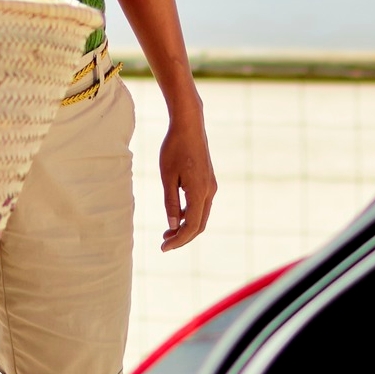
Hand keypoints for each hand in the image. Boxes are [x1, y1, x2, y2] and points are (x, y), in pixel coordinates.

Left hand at [158, 113, 216, 250]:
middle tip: (164, 243)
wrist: (189, 125)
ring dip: (186, 226)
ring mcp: (211, 186)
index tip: (163, 248)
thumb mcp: (167, 176)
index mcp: (199, 192)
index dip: (178, 240)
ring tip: (167, 233)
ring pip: (201, 216)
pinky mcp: (208, 181)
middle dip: (182, 237)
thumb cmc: (174, 148)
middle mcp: (209, 192)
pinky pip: (201, 205)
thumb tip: (172, 225)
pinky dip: (189, 214)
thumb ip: (170, 202)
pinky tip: (175, 215)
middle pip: (199, 225)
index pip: (191, 226)